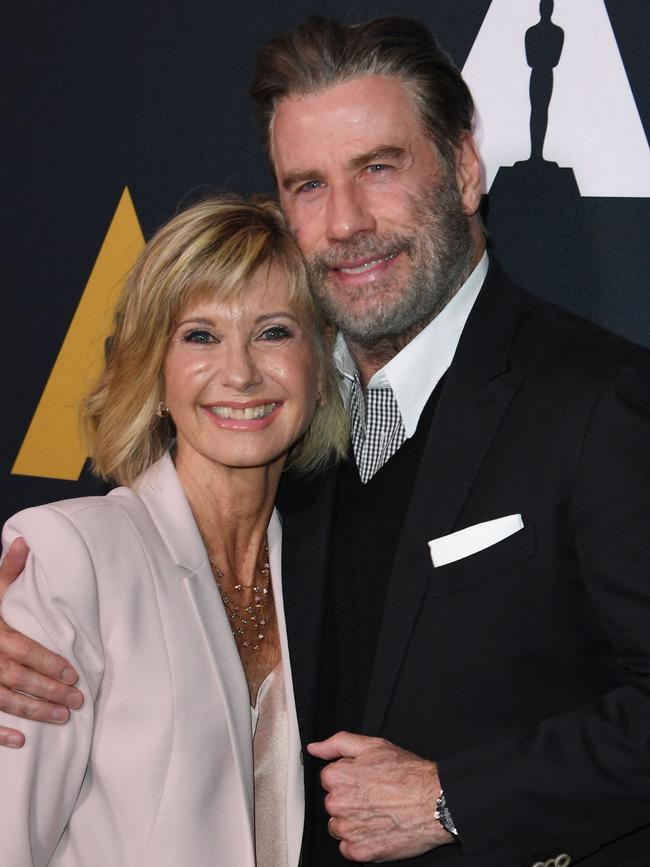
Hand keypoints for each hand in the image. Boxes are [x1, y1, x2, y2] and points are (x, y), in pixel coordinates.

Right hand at [0, 538, 83, 746]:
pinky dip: (0, 733)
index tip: (73, 672)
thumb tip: (24, 540)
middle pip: (16, 678)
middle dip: (48, 690)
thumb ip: (8, 569)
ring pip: (2, 700)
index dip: (47, 662)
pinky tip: (22, 741)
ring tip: (63, 717)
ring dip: (33, 711)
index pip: (22, 649)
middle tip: (78, 700)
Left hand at [308, 731, 453, 861]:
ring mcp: (349, 830)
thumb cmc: (408, 774)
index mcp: (338, 777)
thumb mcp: (373, 746)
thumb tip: (315, 748)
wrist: (434, 802)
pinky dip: (360, 841)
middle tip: (375, 795)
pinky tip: (378, 828)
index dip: (349, 776)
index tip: (365, 779)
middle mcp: (338, 804)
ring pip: (338, 826)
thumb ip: (338, 743)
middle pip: (333, 802)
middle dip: (349, 798)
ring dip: (353, 821)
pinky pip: (348, 848)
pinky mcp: (360, 852)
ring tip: (378, 812)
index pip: (329, 778)